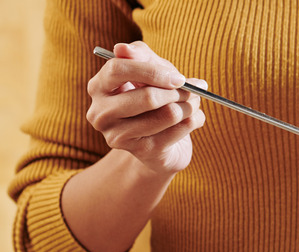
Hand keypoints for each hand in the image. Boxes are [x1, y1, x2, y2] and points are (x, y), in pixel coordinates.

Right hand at [86, 41, 205, 175]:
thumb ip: (141, 55)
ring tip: (194, 104)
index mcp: (98, 87)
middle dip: (178, 92)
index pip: (118, 69)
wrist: (160, 143)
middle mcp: (101, 113)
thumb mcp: (149, 71)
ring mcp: (118, 135)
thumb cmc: (153, 99)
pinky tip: (194, 119)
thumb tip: (123, 48)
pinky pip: (179, 131)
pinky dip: (194, 121)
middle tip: (194, 91)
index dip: (152, 71)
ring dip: (190, 106)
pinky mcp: (141, 152)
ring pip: (168, 114)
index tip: (178, 77)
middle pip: (147, 97)